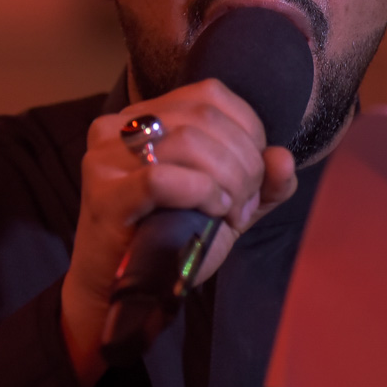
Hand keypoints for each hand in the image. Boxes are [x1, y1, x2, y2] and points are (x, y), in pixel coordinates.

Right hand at [60, 78, 298, 386]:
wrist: (121, 291)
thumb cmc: (172, 238)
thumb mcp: (229, 202)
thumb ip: (263, 181)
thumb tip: (283, 158)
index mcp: (150, 113)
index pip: (212, 95)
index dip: (248, 132)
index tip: (254, 177)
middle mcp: (121, 124)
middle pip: (204, 118)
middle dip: (243, 163)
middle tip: (244, 204)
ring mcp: (106, 157)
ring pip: (187, 142)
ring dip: (227, 181)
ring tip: (229, 213)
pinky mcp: (102, 194)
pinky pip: (160, 178)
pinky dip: (199, 192)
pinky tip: (212, 211)